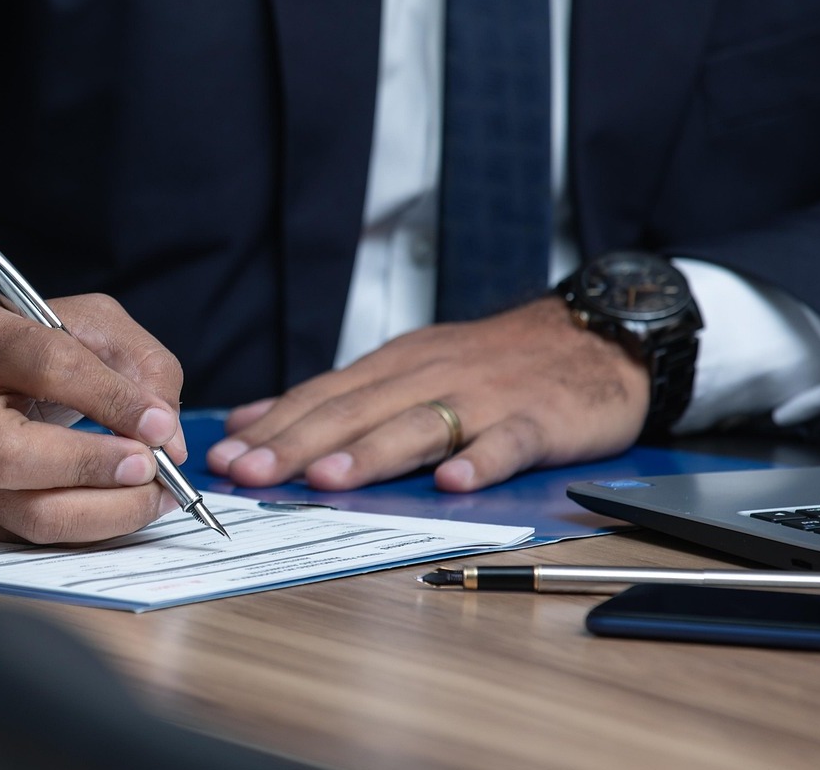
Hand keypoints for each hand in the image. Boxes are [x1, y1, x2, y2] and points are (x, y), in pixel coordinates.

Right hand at [0, 294, 185, 542]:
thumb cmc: (29, 352)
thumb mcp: (87, 326)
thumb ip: (139, 364)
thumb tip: (168, 440)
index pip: (47, 367)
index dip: (112, 399)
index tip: (162, 425)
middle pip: (12, 456)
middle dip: (95, 468)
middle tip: (151, 468)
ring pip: (27, 514)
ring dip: (106, 513)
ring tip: (153, 497)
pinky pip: (35, 538)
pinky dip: (91, 529)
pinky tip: (122, 509)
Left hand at [206, 297, 648, 491]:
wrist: (593, 336)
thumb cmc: (492, 363)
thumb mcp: (406, 367)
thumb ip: (335, 397)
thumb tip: (252, 421)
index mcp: (394, 367)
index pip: (321, 397)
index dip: (273, 427)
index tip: (226, 456)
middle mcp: (429, 377)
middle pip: (355, 412)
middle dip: (298, 443)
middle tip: (252, 472)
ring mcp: (483, 397)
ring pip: (418, 424)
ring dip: (372, 453)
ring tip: (329, 478)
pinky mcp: (537, 418)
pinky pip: (507, 441)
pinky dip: (482, 460)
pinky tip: (455, 483)